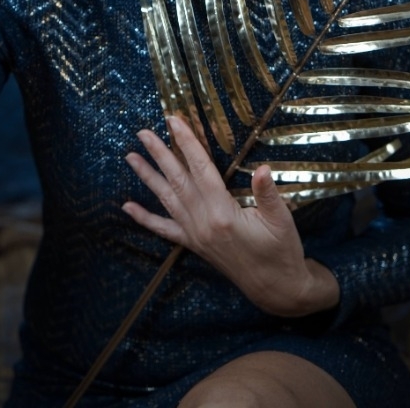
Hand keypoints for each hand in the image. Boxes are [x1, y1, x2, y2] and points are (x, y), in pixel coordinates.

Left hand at [122, 115, 339, 317]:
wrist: (276, 289)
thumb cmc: (282, 252)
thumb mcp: (281, 221)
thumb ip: (268, 194)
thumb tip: (262, 169)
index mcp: (223, 213)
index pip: (200, 168)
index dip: (187, 142)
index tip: (174, 121)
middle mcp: (203, 222)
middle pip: (177, 180)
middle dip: (159, 153)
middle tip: (143, 132)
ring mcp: (195, 235)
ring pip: (167, 199)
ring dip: (148, 177)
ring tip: (130, 157)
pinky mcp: (194, 245)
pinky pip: (165, 230)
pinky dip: (145, 218)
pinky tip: (127, 208)